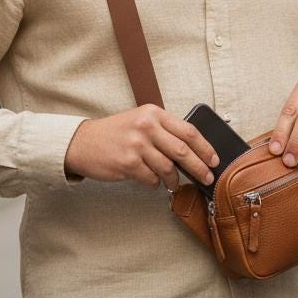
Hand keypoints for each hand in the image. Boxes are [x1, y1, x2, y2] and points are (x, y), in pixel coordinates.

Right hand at [64, 104, 220, 190]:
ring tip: (173, 183)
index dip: (205, 148)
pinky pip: (152, 179)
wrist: (82, 143)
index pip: (188, 130)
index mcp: (153, 113)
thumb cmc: (114, 134)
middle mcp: (146, 126)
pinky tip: (151, 180)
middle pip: (183, 151)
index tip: (214, 160)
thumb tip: (192, 151)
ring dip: (174, 180)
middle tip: (207, 177)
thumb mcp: (140, 121)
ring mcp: (137, 145)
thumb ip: (163, 131)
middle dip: (199, 168)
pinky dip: (155, 183)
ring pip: (168, 168)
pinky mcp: (128, 163)